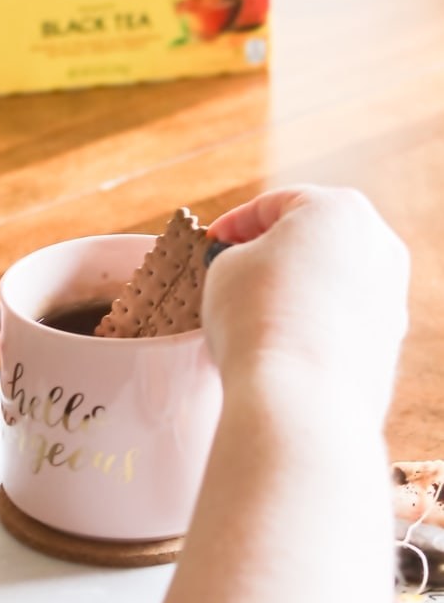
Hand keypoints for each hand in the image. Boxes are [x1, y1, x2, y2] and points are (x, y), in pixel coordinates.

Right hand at [203, 185, 408, 414]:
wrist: (298, 399)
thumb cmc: (257, 320)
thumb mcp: (225, 267)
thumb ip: (241, 253)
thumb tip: (254, 267)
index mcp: (341, 209)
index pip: (276, 204)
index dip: (233, 223)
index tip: (210, 246)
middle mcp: (380, 245)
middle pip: (314, 238)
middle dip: (271, 252)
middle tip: (232, 271)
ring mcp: (392, 296)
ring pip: (333, 280)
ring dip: (296, 288)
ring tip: (254, 312)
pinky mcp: (390, 342)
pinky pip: (343, 320)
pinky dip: (315, 322)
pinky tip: (282, 342)